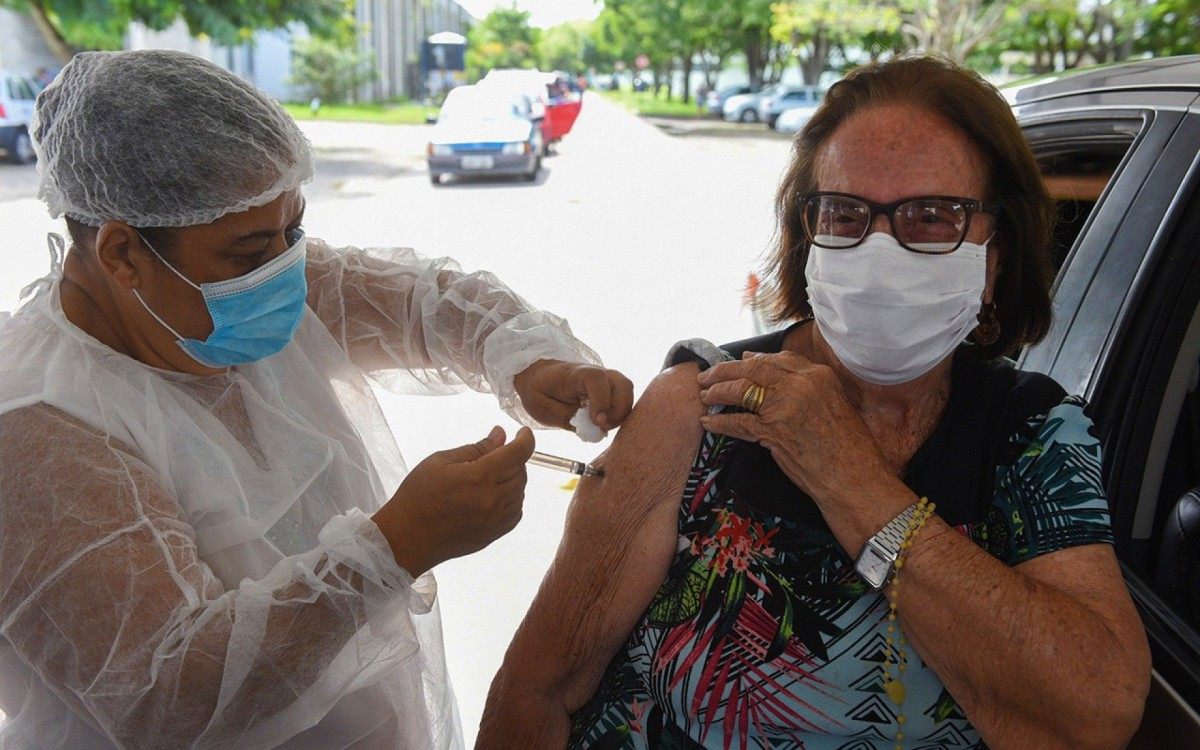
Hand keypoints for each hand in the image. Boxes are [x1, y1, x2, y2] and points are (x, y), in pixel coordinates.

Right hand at [374, 426, 534, 576]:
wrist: (408, 538)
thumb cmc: (418, 496)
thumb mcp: (440, 461)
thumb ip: (476, 448)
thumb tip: (501, 436)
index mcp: (480, 478)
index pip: (518, 454)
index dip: (525, 439)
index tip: (522, 432)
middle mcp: (494, 500)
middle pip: (521, 472)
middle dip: (514, 458)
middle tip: (495, 454)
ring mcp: (496, 520)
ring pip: (520, 491)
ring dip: (512, 478)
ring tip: (489, 475)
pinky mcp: (495, 534)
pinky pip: (516, 511)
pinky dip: (511, 498)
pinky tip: (493, 494)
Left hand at [514, 359, 634, 432]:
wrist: (537, 376)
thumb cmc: (538, 391)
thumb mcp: (543, 408)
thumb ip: (568, 418)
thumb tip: (593, 430)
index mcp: (575, 374)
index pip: (597, 380)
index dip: (601, 401)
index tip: (597, 422)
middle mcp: (596, 373)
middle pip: (623, 385)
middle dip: (618, 411)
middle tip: (601, 427)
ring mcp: (605, 380)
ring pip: (627, 392)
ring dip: (620, 414)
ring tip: (601, 426)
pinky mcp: (608, 389)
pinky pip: (623, 400)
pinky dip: (618, 414)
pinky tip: (602, 424)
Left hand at [697, 352, 908, 548]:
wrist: (855, 477)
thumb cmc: (850, 447)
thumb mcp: (836, 405)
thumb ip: (810, 389)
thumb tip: (781, 380)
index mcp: (819, 375)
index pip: (779, 359)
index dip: (754, 359)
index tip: (740, 361)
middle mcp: (800, 384)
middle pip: (753, 368)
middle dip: (726, 370)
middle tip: (708, 375)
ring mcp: (784, 406)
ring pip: (740, 390)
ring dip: (717, 392)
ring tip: (704, 395)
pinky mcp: (772, 430)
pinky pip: (738, 422)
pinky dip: (719, 422)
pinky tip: (707, 422)